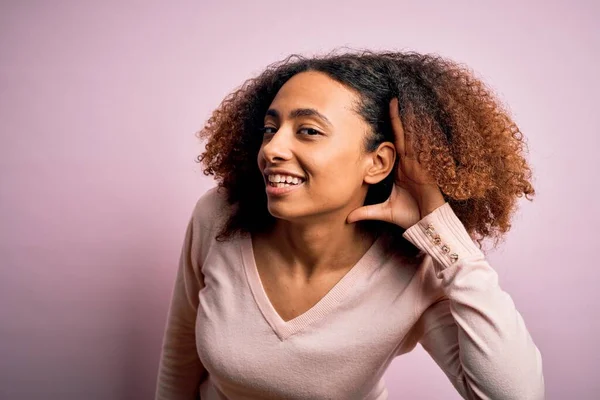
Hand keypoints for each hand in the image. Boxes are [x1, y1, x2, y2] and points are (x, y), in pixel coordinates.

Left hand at [347, 98, 445, 228]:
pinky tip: (415, 117)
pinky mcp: (426, 166)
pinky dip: (418, 132)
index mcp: (401, 169)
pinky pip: (421, 145)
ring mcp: (419, 163)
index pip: (394, 145)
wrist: (428, 224)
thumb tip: (347, 218)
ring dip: (408, 119)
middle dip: (399, 117)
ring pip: (412, 137)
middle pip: (403, 135)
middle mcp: (411, 162)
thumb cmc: (410, 217)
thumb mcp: (383, 211)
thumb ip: (366, 211)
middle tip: (392, 98)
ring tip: (400, 100)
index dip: (391, 130)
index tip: (382, 117)